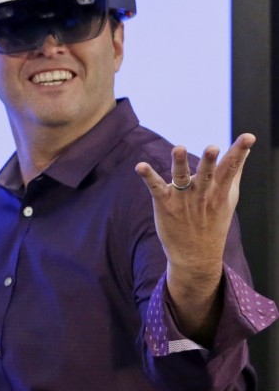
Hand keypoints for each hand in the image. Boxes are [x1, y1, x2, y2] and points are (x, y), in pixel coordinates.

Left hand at [135, 134, 254, 339]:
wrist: (195, 255)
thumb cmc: (213, 221)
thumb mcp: (228, 198)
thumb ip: (234, 174)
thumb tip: (244, 151)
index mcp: (220, 190)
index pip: (232, 168)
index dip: (240, 151)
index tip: (249, 136)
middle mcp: (202, 193)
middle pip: (207, 173)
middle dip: (209, 161)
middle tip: (213, 147)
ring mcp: (183, 198)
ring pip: (181, 177)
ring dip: (180, 162)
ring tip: (179, 148)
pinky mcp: (164, 203)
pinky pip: (155, 187)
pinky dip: (148, 177)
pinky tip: (140, 166)